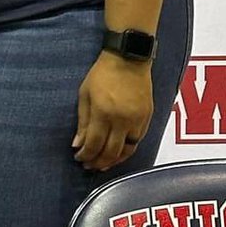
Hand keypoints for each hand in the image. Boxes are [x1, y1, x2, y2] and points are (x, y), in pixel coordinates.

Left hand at [72, 52, 152, 172]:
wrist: (129, 60)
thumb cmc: (102, 74)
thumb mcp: (85, 94)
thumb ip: (82, 121)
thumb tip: (78, 145)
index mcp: (103, 113)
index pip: (94, 144)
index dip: (85, 155)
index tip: (78, 158)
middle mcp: (122, 120)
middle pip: (111, 152)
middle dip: (98, 162)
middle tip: (88, 166)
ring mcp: (137, 121)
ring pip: (127, 151)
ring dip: (113, 161)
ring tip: (102, 165)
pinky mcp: (147, 120)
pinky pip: (137, 142)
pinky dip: (126, 151)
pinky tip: (117, 153)